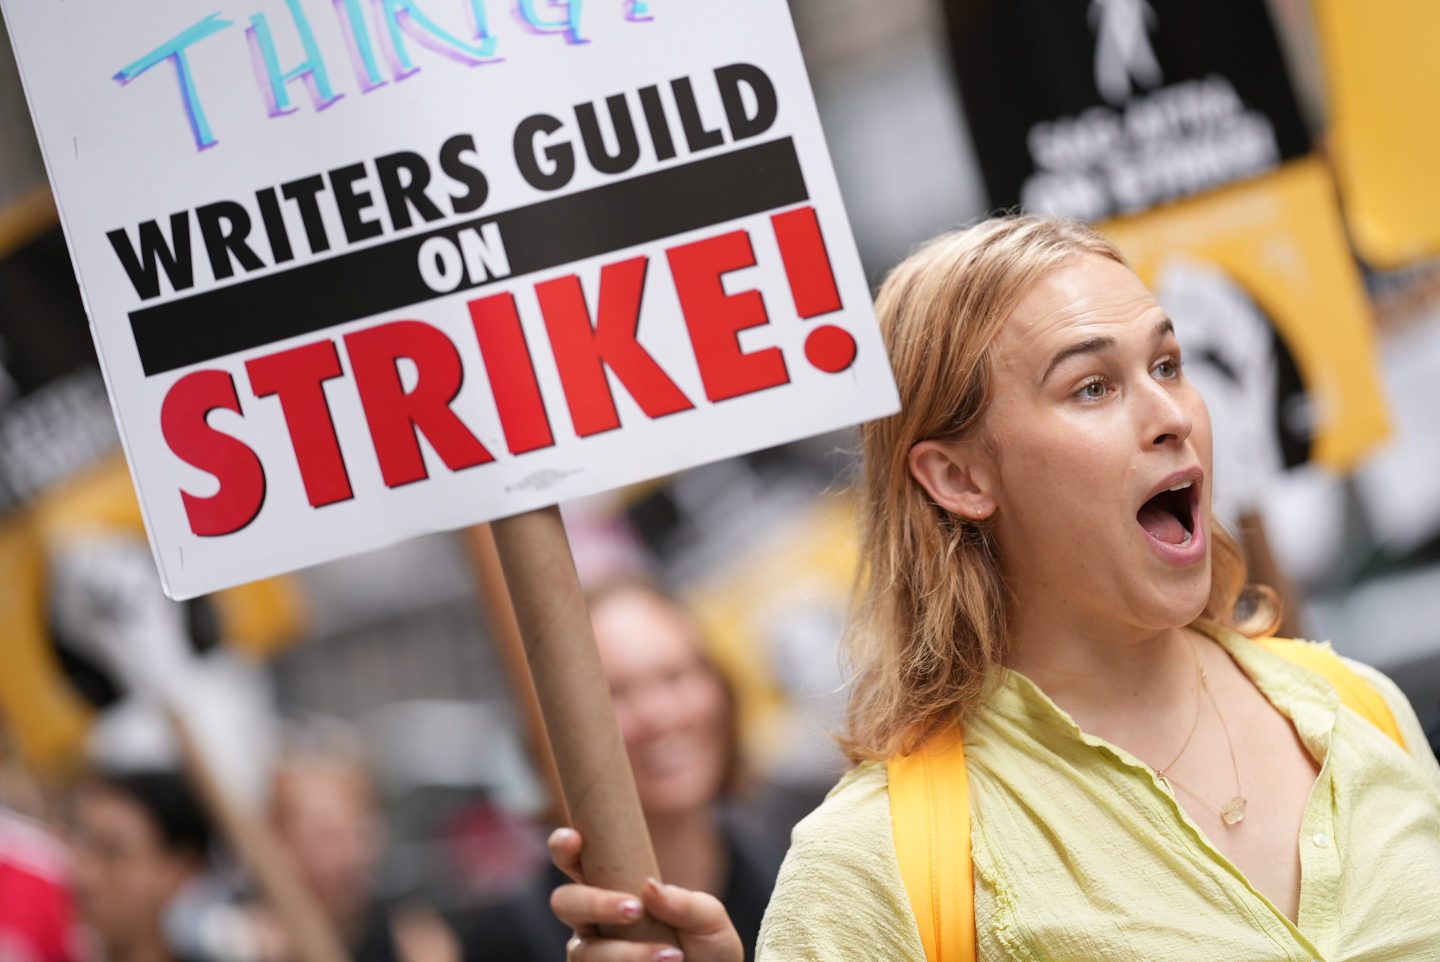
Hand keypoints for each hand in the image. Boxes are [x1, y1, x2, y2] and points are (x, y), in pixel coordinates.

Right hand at [548, 828, 743, 961]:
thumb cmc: (709, 951)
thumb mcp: (710, 920)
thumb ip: (686, 903)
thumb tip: (648, 886)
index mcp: (614, 888)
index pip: (576, 860)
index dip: (565, 845)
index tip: (575, 839)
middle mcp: (593, 921)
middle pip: (564, 902)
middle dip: (594, 902)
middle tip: (635, 910)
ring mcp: (593, 957)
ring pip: (583, 951)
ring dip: (625, 953)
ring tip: (672, 957)